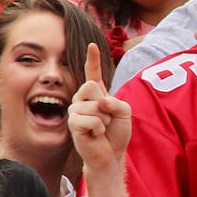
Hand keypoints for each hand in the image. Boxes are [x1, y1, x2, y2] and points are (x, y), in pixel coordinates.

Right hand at [69, 44, 131, 171]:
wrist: (111, 152)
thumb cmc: (116, 131)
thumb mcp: (124, 111)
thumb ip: (116, 102)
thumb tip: (99, 102)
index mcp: (97, 92)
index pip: (92, 73)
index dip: (92, 59)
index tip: (92, 45)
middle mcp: (83, 98)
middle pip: (92, 86)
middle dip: (107, 104)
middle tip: (107, 118)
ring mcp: (75, 110)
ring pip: (93, 105)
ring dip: (104, 119)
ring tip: (101, 128)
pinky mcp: (72, 123)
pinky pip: (91, 119)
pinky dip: (99, 128)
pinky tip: (95, 134)